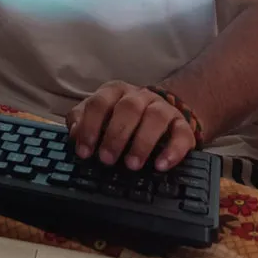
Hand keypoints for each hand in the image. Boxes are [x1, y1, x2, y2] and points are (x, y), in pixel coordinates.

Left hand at [66, 81, 196, 171]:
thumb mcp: (99, 114)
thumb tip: (74, 133)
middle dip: (115, 135)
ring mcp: (163, 107)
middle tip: (107, 160)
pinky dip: (173, 150)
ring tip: (132, 165)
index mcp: (115, 91)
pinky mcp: (183, 124)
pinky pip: (182, 134)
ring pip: (155, 118)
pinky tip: (161, 166)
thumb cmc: (122, 117)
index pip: (100, 103)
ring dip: (142, 142)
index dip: (90, 126)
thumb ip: (82, 120)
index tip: (85, 152)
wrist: (162, 111)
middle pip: (128, 108)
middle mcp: (139, 95)